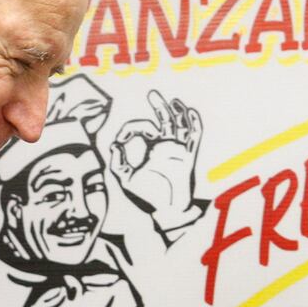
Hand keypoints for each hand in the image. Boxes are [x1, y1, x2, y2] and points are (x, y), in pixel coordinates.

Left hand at [109, 90, 207, 240]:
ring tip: (173, 101)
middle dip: (159, 106)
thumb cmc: (146, 197)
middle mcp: (165, 146)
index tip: (120, 141)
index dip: (129, 130)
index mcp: (151, 148)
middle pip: (164, 120)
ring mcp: (178, 151)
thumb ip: (117, 162)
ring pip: (180, 125)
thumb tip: (114, 145)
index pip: (141, 128)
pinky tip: (190, 112)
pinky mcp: (188, 158)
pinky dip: (194, 124)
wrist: (164, 212)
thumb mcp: (124, 178)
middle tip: (152, 94)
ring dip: (177, 112)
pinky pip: (194, 138)